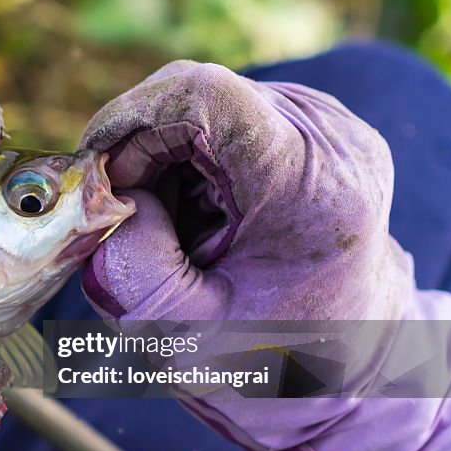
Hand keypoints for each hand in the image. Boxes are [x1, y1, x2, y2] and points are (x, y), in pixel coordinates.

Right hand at [77, 61, 414, 321]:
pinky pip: (223, 114)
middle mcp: (330, 139)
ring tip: (176, 228)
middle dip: (140, 152)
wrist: (347, 353)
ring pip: (202, 102)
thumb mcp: (182, 336)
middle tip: (131, 220)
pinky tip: (198, 211)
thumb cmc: (269, 355)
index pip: (204, 97)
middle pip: (195, 95)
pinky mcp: (311, 123)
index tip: (102, 179)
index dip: (130, 121)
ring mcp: (327, 123)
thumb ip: (132, 267)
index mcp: (310, 189)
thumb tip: (114, 195)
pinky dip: (187, 158)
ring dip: (162, 158)